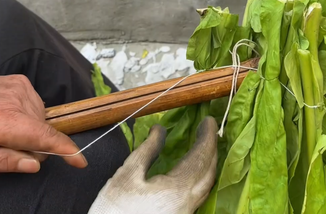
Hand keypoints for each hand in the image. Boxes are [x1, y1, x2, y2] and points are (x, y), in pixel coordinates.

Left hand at [0, 74, 87, 172]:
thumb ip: (4, 161)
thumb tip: (35, 164)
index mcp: (3, 121)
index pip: (45, 137)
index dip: (66, 151)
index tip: (80, 162)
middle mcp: (16, 101)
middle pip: (43, 129)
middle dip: (34, 144)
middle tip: (7, 147)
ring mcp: (20, 88)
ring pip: (40, 118)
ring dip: (30, 128)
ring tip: (3, 129)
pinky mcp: (20, 81)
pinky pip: (35, 104)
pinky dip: (27, 114)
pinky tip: (8, 115)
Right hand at [88, 117, 217, 213]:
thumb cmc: (114, 210)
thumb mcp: (127, 174)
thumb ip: (148, 150)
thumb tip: (160, 129)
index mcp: (178, 190)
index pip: (201, 157)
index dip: (207, 137)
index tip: (208, 120)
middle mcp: (188, 204)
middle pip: (209, 171)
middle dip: (211, 148)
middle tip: (207, 130)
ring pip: (206, 185)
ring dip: (207, 164)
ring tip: (203, 146)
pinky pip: (198, 194)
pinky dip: (200, 177)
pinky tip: (192, 170)